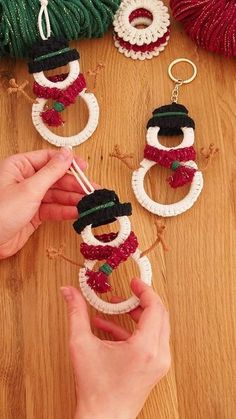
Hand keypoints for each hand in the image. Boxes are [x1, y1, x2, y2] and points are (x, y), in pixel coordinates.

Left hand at [0, 148, 85, 258]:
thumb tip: (68, 153)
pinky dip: (65, 211)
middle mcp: (25, 180)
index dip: (69, 163)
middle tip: (93, 191)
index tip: (86, 167)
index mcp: (20, 166)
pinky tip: (78, 213)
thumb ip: (52, 171)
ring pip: (57, 195)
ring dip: (73, 199)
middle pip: (56, 178)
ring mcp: (29, 197)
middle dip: (75, 185)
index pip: (49, 159)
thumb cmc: (0, 212)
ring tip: (90, 203)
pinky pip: (53, 209)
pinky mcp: (33, 214)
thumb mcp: (29, 189)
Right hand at [61, 279, 169, 418]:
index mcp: (145, 347)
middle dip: (143, 300)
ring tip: (118, 308)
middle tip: (128, 291)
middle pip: (160, 315)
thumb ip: (76, 313)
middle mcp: (158, 355)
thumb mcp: (81, 345)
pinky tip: (111, 329)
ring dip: (139, 314)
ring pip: (158, 327)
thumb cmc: (94, 388)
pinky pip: (151, 340)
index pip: (155, 307)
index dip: (145, 290)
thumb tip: (69, 291)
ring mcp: (159, 363)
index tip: (134, 282)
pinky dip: (135, 331)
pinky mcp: (155, 368)